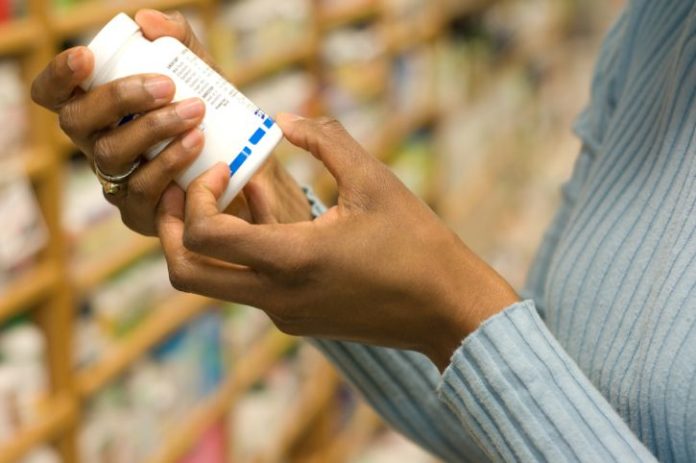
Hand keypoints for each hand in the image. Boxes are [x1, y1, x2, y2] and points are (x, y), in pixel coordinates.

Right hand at [30, 10, 309, 234]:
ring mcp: (115, 181)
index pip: (54, 95)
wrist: (244, 169)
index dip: (58, 76)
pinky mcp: (141, 211)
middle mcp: (97, 146)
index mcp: (98, 112)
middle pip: (77, 123)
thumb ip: (178, 40)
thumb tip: (147, 20)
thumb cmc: (211, 116)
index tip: (88, 56)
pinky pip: (144, 189)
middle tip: (166, 85)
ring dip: (152, 130)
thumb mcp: (200, 74)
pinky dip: (171, 162)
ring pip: (111, 155)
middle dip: (119, 98)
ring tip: (195, 113)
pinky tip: (198, 144)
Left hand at [157, 115, 518, 369]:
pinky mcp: (298, 321)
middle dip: (169, 229)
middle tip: (178, 191)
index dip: (196, 195)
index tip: (223, 168)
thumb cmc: (416, 243)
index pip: (202, 235)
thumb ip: (327, 142)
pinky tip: (278, 221)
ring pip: (217, 281)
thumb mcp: (374, 180)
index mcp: (291, 259)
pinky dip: (248, 252)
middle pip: (186, 274)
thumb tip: (287, 120)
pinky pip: (251, 287)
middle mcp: (276, 296)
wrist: (446, 308)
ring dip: (214, 238)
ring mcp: (285, 315)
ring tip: (242, 191)